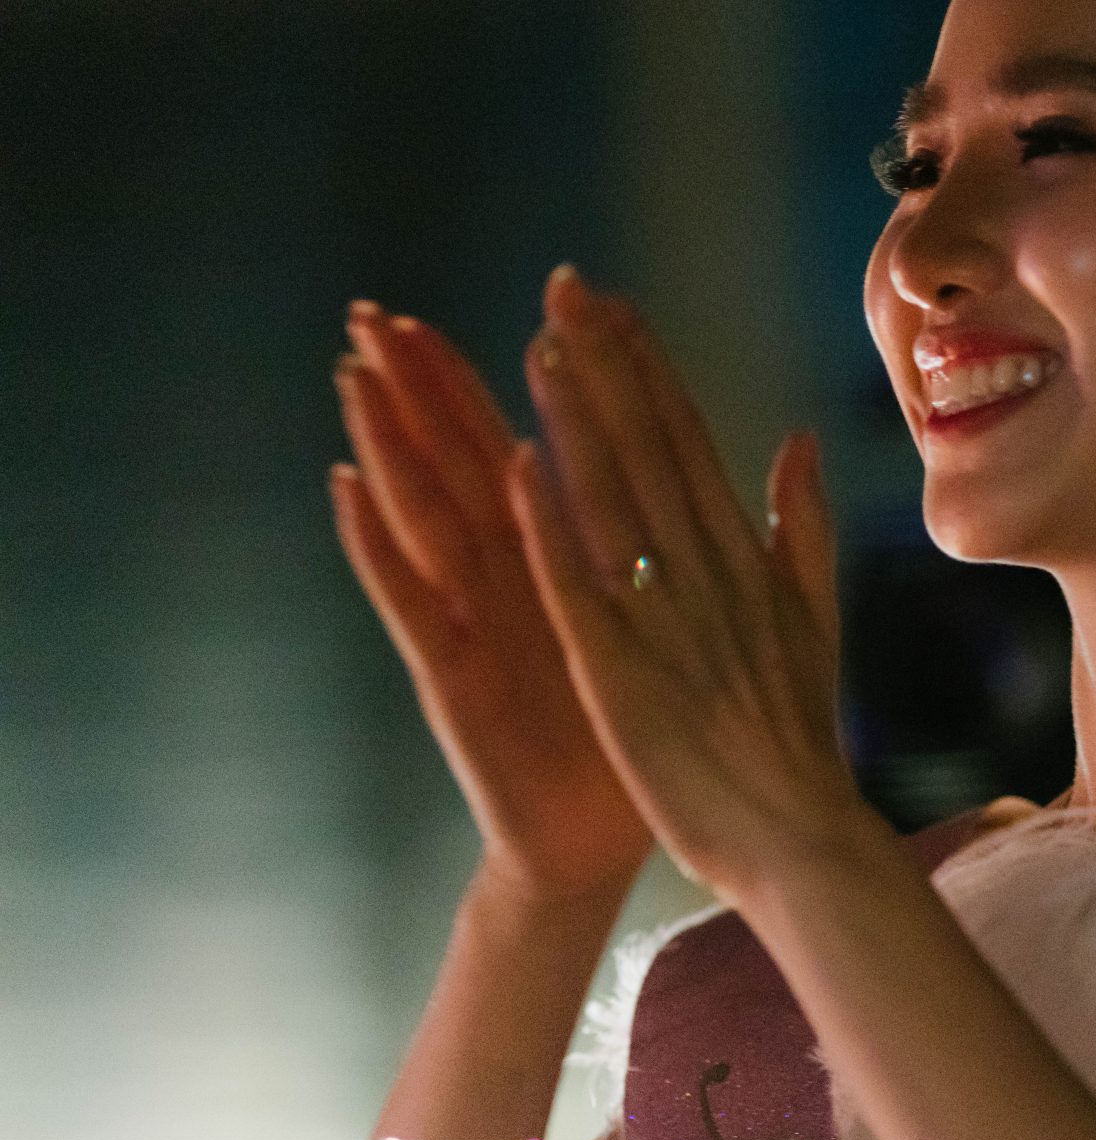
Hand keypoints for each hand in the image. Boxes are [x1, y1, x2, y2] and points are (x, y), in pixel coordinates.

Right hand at [330, 302, 655, 905]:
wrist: (602, 836)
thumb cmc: (638, 728)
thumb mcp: (676, 624)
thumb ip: (684, 542)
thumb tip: (701, 469)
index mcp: (566, 560)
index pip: (539, 444)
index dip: (531, 375)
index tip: (517, 302)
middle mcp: (508, 580)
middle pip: (462, 462)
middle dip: (425, 389)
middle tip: (379, 311)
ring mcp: (472, 621)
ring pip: (424, 513)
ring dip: (389, 443)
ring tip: (356, 372)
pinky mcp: (452, 673)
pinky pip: (408, 600)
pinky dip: (376, 544)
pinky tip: (349, 488)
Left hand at [504, 264, 863, 902]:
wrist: (800, 837)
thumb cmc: (796, 737)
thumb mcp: (811, 617)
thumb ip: (800, 526)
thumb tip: (799, 439)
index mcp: (742, 557)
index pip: (688, 439)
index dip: (648, 368)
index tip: (611, 304)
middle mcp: (704, 572)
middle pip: (648, 449)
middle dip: (605, 365)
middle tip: (564, 288)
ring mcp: (662, 620)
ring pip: (611, 499)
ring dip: (573, 419)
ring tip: (538, 345)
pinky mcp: (621, 674)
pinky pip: (577, 587)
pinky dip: (548, 525)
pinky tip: (516, 465)